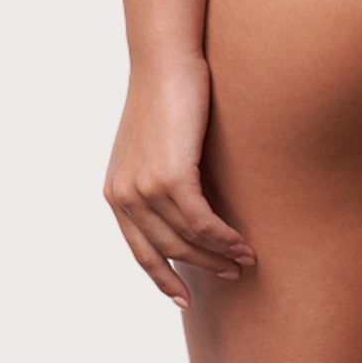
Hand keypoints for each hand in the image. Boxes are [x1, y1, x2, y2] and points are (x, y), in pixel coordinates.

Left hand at [103, 51, 255, 305]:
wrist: (165, 61)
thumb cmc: (167, 97)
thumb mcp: (156, 146)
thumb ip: (161, 180)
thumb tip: (189, 210)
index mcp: (115, 192)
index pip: (139, 250)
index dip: (162, 278)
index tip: (183, 301)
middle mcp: (123, 195)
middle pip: (167, 249)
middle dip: (202, 266)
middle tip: (233, 273)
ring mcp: (144, 188)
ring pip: (186, 239)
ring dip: (219, 254)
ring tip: (246, 259)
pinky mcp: (169, 176)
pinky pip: (200, 221)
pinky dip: (223, 237)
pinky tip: (242, 243)